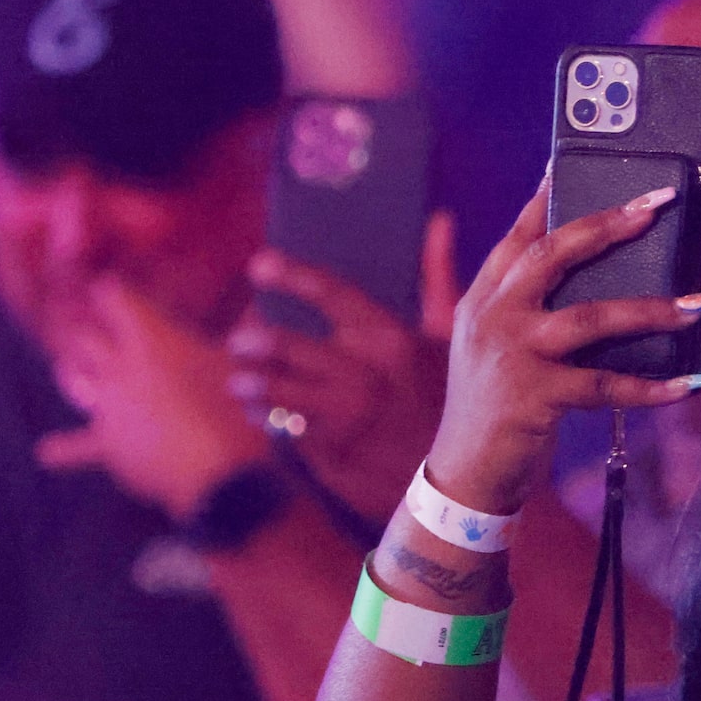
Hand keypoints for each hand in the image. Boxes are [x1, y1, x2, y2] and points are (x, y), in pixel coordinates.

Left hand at [38, 278, 272, 518]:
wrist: (218, 471)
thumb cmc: (237, 409)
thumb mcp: (245, 363)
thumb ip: (246, 331)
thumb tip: (255, 307)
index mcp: (150, 337)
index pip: (114, 298)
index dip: (112, 290)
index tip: (110, 286)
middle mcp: (120, 365)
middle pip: (86, 336)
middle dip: (88, 328)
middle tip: (87, 322)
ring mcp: (109, 406)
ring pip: (75, 378)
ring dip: (74, 371)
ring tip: (68, 366)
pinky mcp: (109, 445)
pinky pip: (79, 448)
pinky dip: (64, 450)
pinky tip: (46, 452)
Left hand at [230, 252, 445, 522]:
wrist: (463, 481)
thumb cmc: (453, 398)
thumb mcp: (450, 339)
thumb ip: (437, 276)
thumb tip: (438, 219)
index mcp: (391, 339)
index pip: (333, 294)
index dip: (292, 276)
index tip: (257, 266)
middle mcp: (365, 376)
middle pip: (285, 346)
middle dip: (251, 341)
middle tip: (237, 342)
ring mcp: (345, 419)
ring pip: (275, 393)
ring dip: (251, 386)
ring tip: (241, 383)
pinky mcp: (332, 457)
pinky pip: (286, 431)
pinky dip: (273, 421)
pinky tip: (268, 415)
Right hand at [421, 184, 700, 515]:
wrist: (465, 473)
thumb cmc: (494, 406)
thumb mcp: (497, 347)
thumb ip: (528, 309)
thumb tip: (598, 278)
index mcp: (484, 299)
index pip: (519, 236)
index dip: (548, 197)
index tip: (572, 162)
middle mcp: (494, 317)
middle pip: (553, 254)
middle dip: (608, 224)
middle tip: (658, 205)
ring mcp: (513, 355)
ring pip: (591, 316)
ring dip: (653, 309)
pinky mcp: (535, 397)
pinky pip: (606, 386)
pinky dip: (652, 387)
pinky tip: (689, 383)